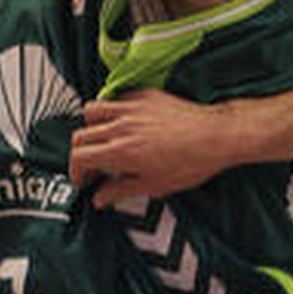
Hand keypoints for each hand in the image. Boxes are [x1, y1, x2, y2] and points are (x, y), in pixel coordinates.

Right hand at [71, 89, 244, 205]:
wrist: (216, 136)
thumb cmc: (191, 163)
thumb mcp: (154, 186)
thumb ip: (121, 191)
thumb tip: (99, 198)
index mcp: (121, 151)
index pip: (79, 156)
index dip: (75, 171)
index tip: (84, 180)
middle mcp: (121, 126)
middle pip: (81, 134)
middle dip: (80, 153)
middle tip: (92, 166)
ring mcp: (132, 108)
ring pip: (93, 110)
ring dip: (91, 125)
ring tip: (103, 139)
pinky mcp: (145, 95)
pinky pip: (116, 98)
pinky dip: (113, 110)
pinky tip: (125, 123)